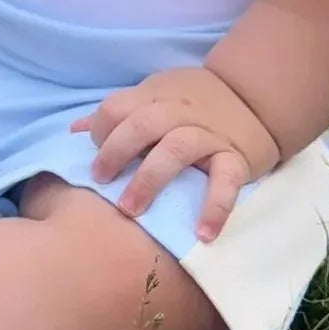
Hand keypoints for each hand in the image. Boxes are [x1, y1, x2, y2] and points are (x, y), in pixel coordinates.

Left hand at [72, 67, 279, 243]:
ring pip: (176, 148)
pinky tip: (202, 234)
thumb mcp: (152, 96)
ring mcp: (209, 134)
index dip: (100, 132)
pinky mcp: (237, 157)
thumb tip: (74, 131)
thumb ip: (117, 113)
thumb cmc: (192, 102)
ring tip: (130, 211)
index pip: (117, 108)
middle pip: (142, 124)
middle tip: (99, 182)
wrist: (254, 96)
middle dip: (115, 153)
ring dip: (149, 179)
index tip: (95, 160)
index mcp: (155, 97)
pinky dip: (216, 206)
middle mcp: (180, 111)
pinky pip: (227, 180)